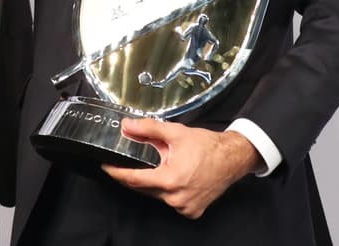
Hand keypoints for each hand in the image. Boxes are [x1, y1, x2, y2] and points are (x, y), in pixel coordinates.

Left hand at [102, 119, 259, 218]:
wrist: (232, 158)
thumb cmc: (207, 146)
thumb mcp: (175, 133)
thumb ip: (148, 128)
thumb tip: (127, 127)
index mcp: (170, 179)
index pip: (133, 179)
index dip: (117, 173)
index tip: (106, 167)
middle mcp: (176, 198)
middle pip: (145, 188)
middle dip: (139, 174)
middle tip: (144, 159)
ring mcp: (185, 207)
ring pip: (158, 195)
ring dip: (156, 182)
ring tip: (167, 165)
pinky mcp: (192, 211)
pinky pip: (172, 202)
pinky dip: (169, 191)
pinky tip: (177, 178)